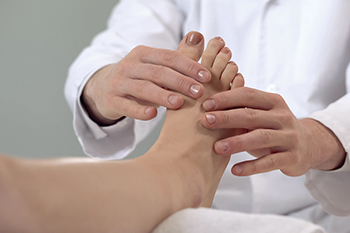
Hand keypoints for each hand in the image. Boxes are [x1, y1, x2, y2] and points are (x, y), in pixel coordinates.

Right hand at [82, 32, 210, 125]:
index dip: (189, 66)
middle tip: (199, 92)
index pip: (168, 57)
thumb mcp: (152, 65)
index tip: (207, 77)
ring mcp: (119, 83)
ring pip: (143, 88)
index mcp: (142, 54)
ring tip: (179, 103)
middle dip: (180, 81)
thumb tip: (199, 38)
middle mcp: (130, 66)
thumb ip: (175, 58)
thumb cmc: (137, 77)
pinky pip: (127, 106)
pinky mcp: (112, 101)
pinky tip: (153, 114)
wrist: (103, 88)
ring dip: (163, 95)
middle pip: (158, 72)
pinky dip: (140, 110)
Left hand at [201, 87, 345, 176]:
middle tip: (206, 121)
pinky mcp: (293, 157)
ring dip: (237, 142)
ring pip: (261, 138)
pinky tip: (235, 170)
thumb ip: (241, 109)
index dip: (226, 98)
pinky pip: (270, 162)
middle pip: (252, 116)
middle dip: (227, 118)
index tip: (206, 104)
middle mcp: (283, 117)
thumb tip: (209, 106)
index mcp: (273, 102)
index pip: (248, 95)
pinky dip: (252, 167)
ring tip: (217, 148)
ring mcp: (289, 137)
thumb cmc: (274, 127)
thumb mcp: (262, 114)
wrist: (309, 145)